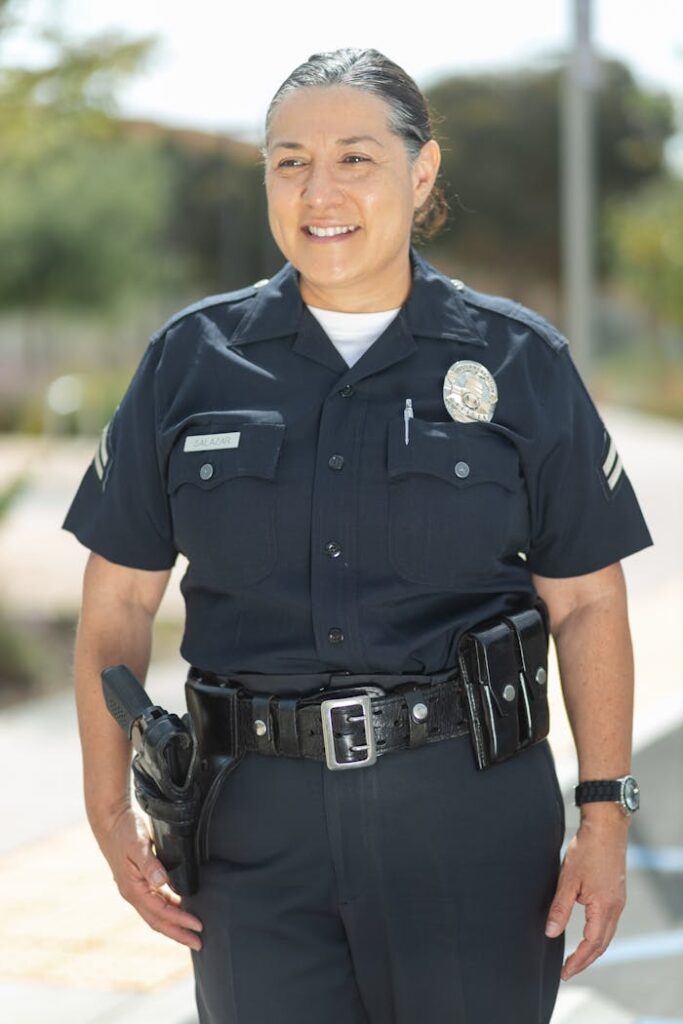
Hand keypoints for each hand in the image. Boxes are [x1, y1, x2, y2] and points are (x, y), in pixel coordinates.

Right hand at [94, 804, 203, 950]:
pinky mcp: (138, 881)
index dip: (180, 921)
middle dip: (178, 933)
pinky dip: (169, 909)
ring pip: (157, 913)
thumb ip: (150, 864)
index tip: (198, 926)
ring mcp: (135, 888)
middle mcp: (133, 893)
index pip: (160, 912)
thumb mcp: (139, 844)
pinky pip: (155, 902)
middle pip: (158, 921)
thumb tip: (162, 882)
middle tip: (199, 943)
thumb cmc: (125, 830)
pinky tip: (181, 908)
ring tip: (192, 931)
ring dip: (174, 924)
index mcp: (133, 889)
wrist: (110, 820)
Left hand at [544, 813, 627, 979]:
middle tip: (568, 971)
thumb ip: (560, 908)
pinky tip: (588, 934)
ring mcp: (618, 901)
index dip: (577, 961)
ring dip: (592, 949)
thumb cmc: (587, 850)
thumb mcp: (568, 880)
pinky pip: (608, 923)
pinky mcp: (616, 893)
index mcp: (604, 908)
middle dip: (585, 960)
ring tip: (577, 958)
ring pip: (607, 934)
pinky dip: (598, 935)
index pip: (591, 945)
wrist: (606, 828)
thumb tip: (550, 933)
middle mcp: (615, 908)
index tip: (564, 972)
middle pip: (602, 944)